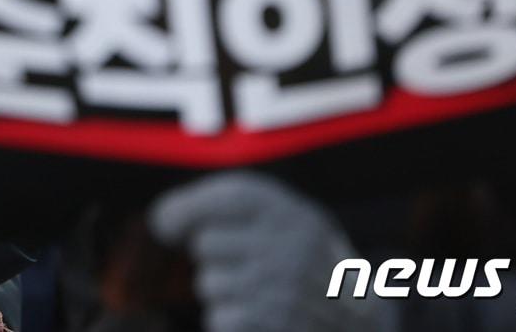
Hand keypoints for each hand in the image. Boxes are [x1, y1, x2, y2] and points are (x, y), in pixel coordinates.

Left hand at [147, 172, 388, 331]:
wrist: (355, 322)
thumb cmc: (297, 260)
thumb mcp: (280, 218)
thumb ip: (224, 204)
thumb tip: (160, 220)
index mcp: (294, 215)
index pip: (231, 197)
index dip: (187, 207)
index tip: (164, 222)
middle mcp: (292, 249)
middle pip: (205, 243)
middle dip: (211, 253)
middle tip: (240, 261)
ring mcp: (284, 292)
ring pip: (208, 283)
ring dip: (220, 289)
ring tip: (256, 290)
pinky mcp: (274, 327)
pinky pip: (218, 318)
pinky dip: (229, 319)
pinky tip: (258, 315)